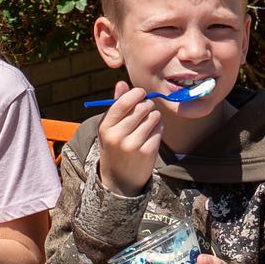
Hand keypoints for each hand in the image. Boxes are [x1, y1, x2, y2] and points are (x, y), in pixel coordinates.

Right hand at [97, 81, 162, 196]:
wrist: (119, 180)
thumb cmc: (115, 147)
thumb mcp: (109, 128)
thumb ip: (116, 105)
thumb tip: (121, 83)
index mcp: (105, 127)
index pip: (123, 102)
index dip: (136, 94)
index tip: (141, 94)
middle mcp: (117, 136)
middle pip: (141, 108)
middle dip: (148, 104)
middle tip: (147, 108)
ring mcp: (132, 145)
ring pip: (153, 117)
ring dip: (154, 117)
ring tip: (149, 123)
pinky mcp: (147, 152)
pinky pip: (159, 130)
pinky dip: (158, 128)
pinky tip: (152, 134)